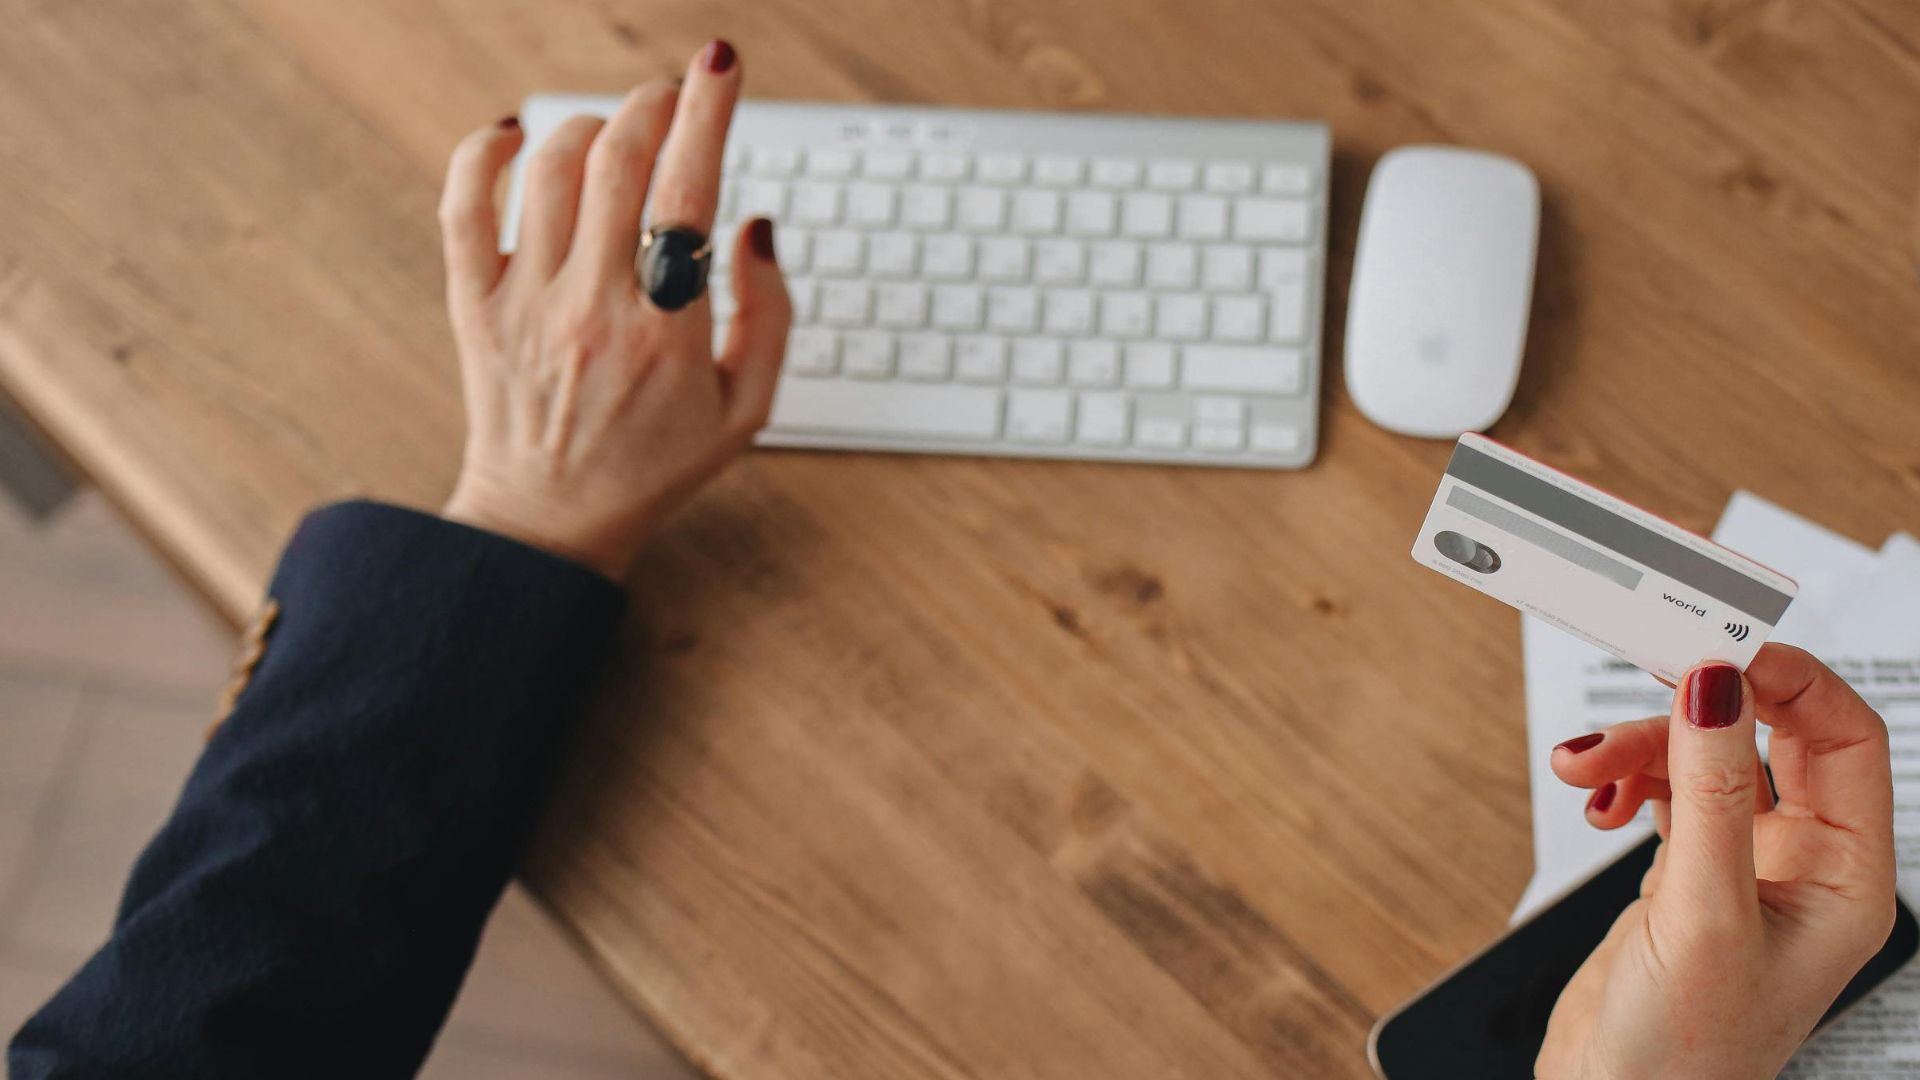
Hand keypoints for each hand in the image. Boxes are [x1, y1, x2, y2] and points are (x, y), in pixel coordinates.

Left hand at [435, 40, 788, 579]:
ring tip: (616, 136)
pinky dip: (484, 152)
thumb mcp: (746, 410)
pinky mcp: (474, 305)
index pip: (688, 193)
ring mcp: (525, 303)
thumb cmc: (654, 465)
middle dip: (653, 106)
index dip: (708, 113)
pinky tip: (513, 132)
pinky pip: (463, 204)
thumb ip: (770, 316)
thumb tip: (756, 224)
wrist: (549, 522)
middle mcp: (592, 308)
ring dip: (590, 127)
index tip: (720, 67)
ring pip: (550, 169)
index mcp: (667, 334)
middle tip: (673, 98)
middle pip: (618, 162)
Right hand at [1537, 644, 1896, 1078]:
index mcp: (1845, 877)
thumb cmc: (1686, 1051)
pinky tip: (1596, 799)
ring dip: (1638, 746)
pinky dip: (1623, 778)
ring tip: (1582, 766)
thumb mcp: (1703, 915)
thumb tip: (1718, 689)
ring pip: (1702, 756)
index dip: (1788, 681)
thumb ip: (1714, 795)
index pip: (1844, 736)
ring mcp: (1741, 863)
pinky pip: (1662, 788)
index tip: (1717, 649)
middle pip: (1763, 734)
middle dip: (1692, 710)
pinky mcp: (1685, 869)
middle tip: (1639, 678)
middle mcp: (1802, 862)